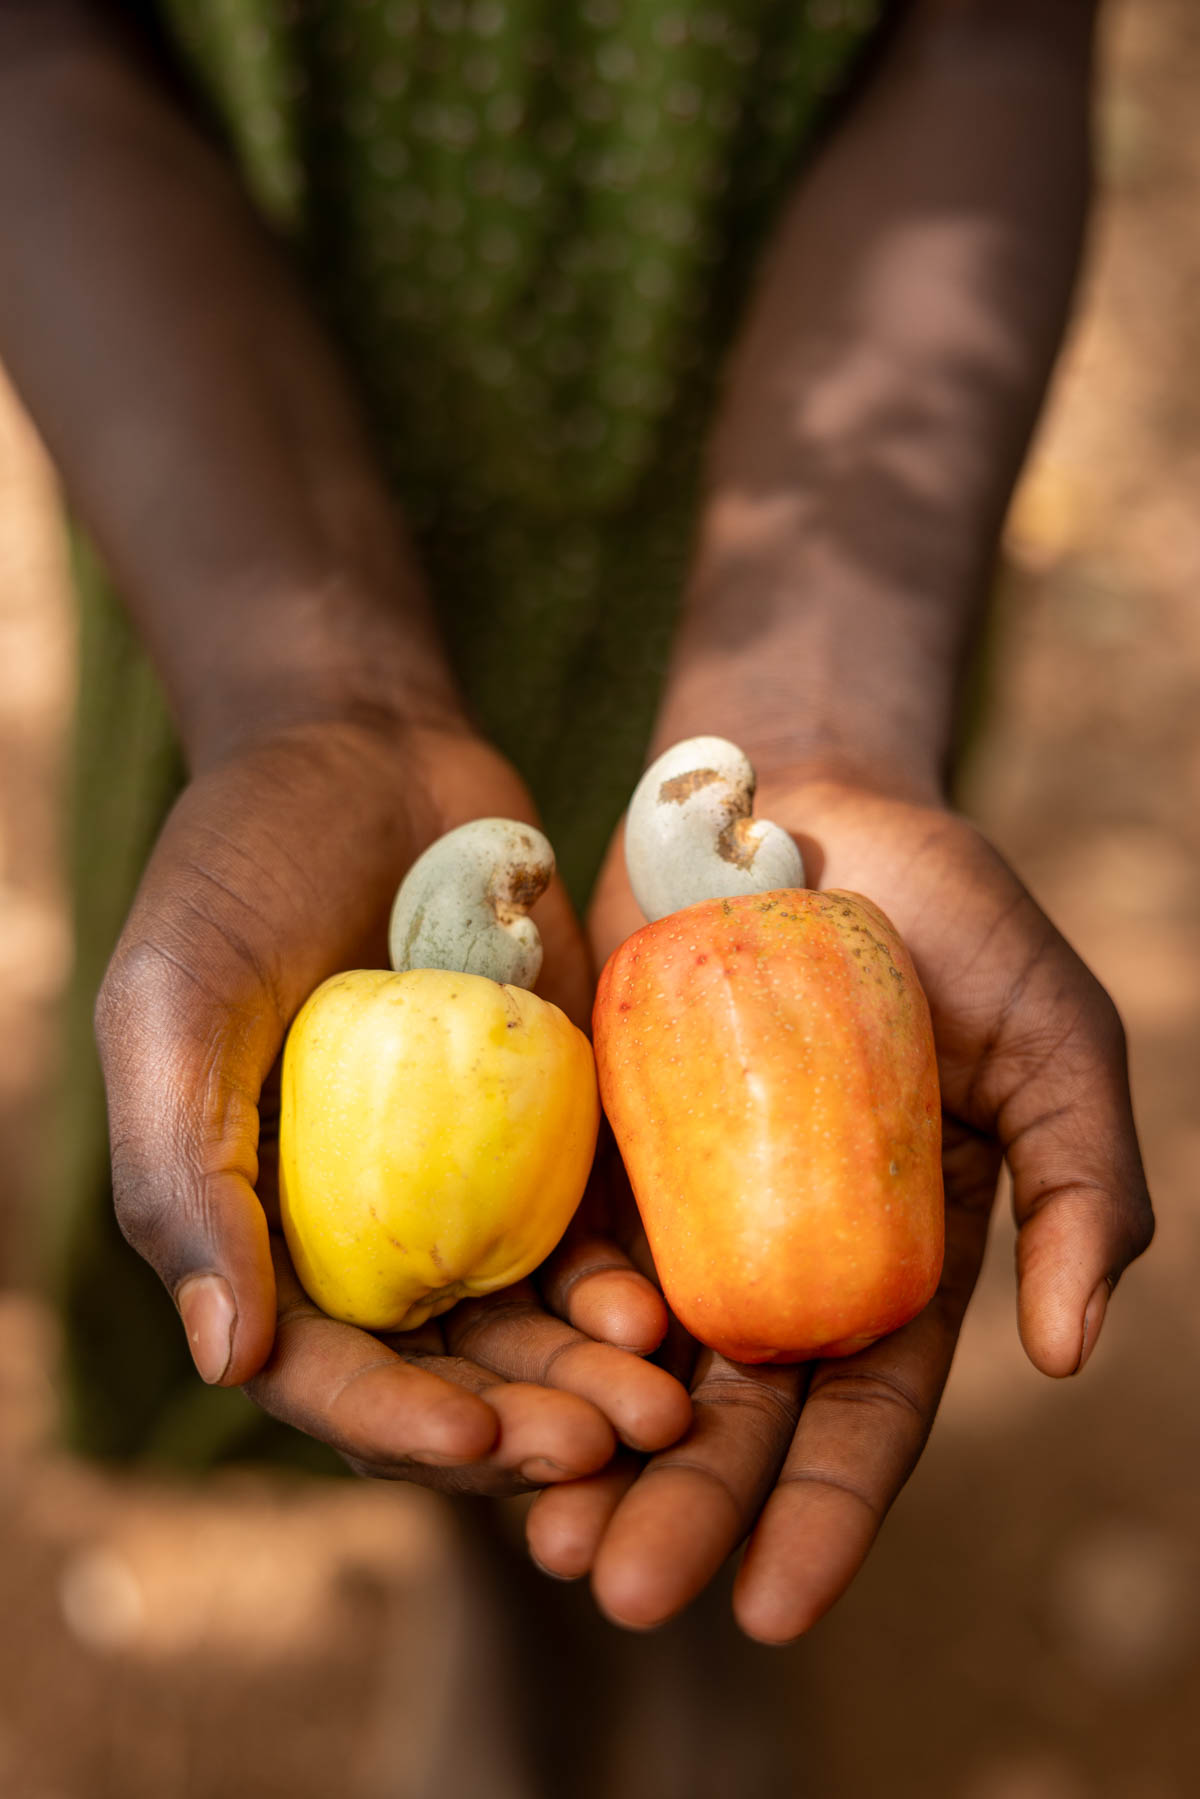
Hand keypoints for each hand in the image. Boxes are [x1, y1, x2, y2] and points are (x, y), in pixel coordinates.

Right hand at [95, 715, 690, 1494]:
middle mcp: (369, 1227)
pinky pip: (596, 1230)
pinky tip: (673, 1308)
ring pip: (533, 1326)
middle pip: (446, 1371)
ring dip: (591, 1380)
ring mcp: (471, 1183)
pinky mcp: (557, 1129)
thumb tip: (227, 1362)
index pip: (321, 1370)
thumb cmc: (243, 865)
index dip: (392, 1420)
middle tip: (607, 1445)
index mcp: (261, 1226)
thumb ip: (185, 1176)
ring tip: (662, 1406)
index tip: (475, 1430)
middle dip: (520, 1424)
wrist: (368, 749)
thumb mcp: (176, 1005)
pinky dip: (629, 1283)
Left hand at [527, 777, 1153, 1628]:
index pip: (867, 1413)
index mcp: (904, 1255)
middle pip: (736, 1409)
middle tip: (622, 1591)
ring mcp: (688, 1203)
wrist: (799, 799)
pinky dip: (532, 1325)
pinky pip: (562, 1251)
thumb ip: (1077, 1182)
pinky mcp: (601, 1144)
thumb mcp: (1051, 1035)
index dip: (825, 1514)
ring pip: (636, 1356)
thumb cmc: (949, 909)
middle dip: (686, 1509)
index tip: (773, 1609)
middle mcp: (788, 1253)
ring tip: (538, 1532)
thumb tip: (1068, 1348)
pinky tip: (484, 1385)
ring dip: (588, 1448)